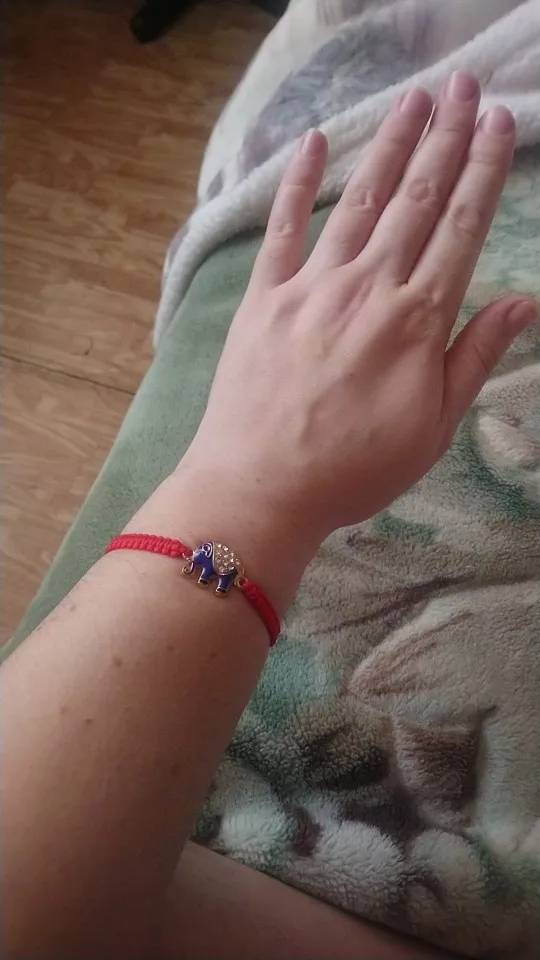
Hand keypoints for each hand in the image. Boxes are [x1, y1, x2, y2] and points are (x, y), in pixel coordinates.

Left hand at [182, 72, 535, 548]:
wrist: (260, 489)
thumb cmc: (354, 470)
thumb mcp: (433, 427)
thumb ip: (473, 357)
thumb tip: (522, 303)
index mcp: (416, 321)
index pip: (460, 229)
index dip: (483, 172)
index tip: (500, 124)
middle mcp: (368, 288)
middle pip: (415, 200)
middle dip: (445, 139)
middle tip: (464, 88)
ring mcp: (312, 287)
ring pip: (359, 201)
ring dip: (388, 146)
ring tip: (414, 101)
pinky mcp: (264, 297)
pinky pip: (282, 228)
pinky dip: (297, 183)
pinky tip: (314, 143)